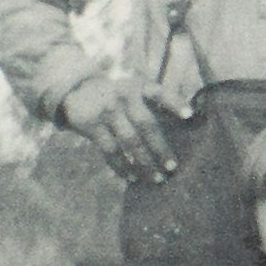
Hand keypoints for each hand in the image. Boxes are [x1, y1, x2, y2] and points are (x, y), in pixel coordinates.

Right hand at [60, 74, 187, 182]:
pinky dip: (122, 166)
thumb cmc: (118, 95)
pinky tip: (133, 177)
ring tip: (156, 179)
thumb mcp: (134, 90)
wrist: (76, 89)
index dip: (175, 103)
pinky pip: (110, 150)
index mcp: (139, 87)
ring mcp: (107, 110)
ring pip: (129, 141)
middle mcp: (124, 96)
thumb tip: (190, 124)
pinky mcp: (92, 125)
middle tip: (172, 167)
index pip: (160, 93)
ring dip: (144, 162)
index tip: (189, 115)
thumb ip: (155, 104)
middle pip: (146, 125)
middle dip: (160, 147)